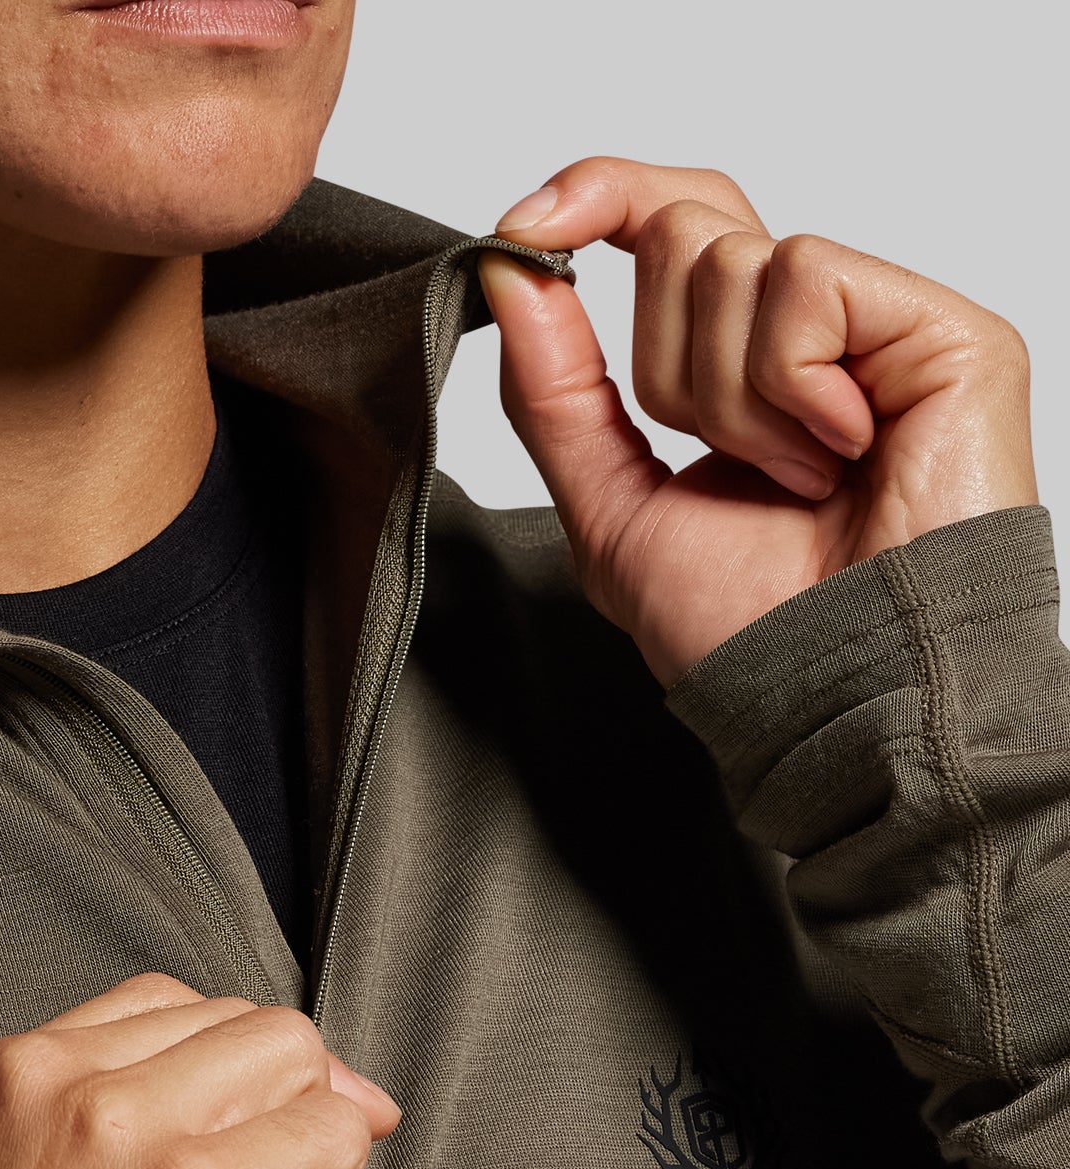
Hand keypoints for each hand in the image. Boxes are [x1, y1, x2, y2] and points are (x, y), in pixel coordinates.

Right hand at [0, 972, 399, 1168]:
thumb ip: (108, 1134)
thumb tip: (285, 1102)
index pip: (158, 1012)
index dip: (216, 1086)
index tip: (228, 1158)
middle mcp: (45, 1078)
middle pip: (233, 1020)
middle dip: (270, 1107)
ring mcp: (119, 1124)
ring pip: (291, 1054)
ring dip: (305, 1144)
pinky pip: (332, 1135)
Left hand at [478, 157, 1039, 684]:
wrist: (836, 689)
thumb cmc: (745, 628)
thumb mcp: (609, 508)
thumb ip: (555, 395)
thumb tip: (510, 273)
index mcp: (735, 365)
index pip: (665, 225)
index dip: (595, 201)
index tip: (519, 231)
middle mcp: (806, 331)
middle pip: (682, 230)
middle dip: (662, 364)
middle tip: (720, 457)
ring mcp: (875, 322)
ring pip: (731, 261)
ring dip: (728, 400)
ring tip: (792, 476)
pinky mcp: (936, 323)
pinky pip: (804, 279)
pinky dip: (790, 385)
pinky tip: (839, 452)